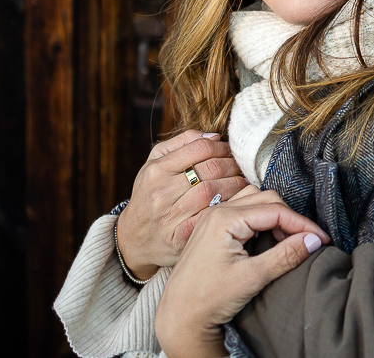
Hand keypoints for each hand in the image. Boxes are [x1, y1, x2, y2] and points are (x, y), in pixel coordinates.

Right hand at [116, 130, 248, 277]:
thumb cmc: (149, 196)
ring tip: (242, 183)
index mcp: (156, 170)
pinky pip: (209, 217)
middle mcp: (161, 192)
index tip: (231, 151)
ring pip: (212, 192)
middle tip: (242, 167)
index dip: (222, 147)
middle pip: (210, 169)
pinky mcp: (179, 238)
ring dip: (235, 185)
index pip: (199, 148)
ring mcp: (169, 216)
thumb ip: (181, 144)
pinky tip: (234, 203)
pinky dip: (226, 207)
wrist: (131, 238)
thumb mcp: (154, 164)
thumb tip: (213, 135)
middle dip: (232, 165)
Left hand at [154, 185, 328, 357]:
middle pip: (266, 200)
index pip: (274, 210)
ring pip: (256, 202)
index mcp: (225, 218)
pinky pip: (244, 212)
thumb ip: (285, 256)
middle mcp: (217, 211)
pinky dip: (262, 221)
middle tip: (306, 242)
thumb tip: (314, 241)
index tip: (322, 239)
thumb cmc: (208, 299)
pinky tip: (269, 240)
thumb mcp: (252, 278)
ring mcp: (213, 218)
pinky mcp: (213, 227)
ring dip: (276, 217)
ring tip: (289, 241)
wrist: (179, 316)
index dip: (302, 224)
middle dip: (290, 219)